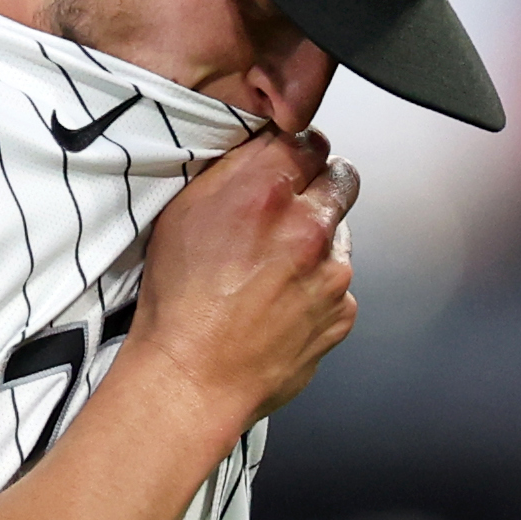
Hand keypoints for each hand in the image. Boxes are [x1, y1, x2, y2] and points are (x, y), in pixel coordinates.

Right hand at [127, 126, 357, 421]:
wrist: (193, 378)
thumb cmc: (178, 304)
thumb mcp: (184, 214)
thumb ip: (233, 172)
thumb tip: (262, 150)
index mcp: (265, 191)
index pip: (308, 140)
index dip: (297, 152)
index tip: (289, 164)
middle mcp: (308, 225)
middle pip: (340, 178)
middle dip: (320, 187)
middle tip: (291, 210)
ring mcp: (333, 271)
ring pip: (340, 235)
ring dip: (317, 243)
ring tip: (272, 273)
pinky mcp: (343, 310)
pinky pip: (339, 285)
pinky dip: (318, 289)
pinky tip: (282, 304)